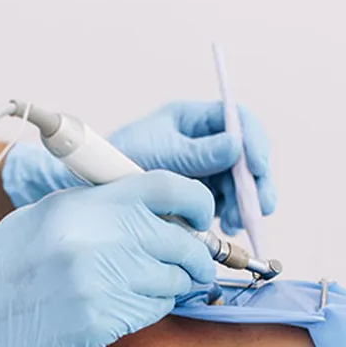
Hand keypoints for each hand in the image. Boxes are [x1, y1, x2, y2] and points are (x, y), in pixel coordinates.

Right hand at [0, 172, 215, 346]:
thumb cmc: (5, 265)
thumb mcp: (49, 216)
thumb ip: (102, 209)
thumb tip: (160, 216)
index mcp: (84, 204)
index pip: (165, 187)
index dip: (197, 202)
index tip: (204, 218)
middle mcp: (97, 238)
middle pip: (181, 241)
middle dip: (198, 256)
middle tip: (197, 264)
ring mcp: (99, 282)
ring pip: (173, 281)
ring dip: (176, 285)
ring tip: (159, 285)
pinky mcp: (99, 322)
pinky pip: (152, 311)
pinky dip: (153, 308)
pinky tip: (132, 304)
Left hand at [2, 101, 275, 236]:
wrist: (85, 188)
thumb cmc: (114, 162)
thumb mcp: (158, 155)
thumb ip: (196, 152)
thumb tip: (237, 144)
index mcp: (192, 119)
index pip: (238, 120)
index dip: (255, 143)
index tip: (258, 169)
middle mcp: (201, 141)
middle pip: (245, 155)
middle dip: (255, 182)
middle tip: (260, 208)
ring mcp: (200, 168)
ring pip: (238, 182)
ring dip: (242, 203)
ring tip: (233, 224)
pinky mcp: (195, 193)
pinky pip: (223, 201)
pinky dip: (228, 214)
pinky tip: (224, 227)